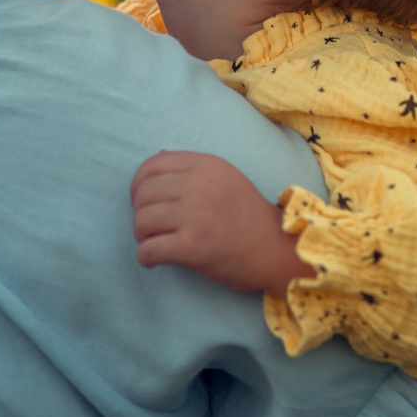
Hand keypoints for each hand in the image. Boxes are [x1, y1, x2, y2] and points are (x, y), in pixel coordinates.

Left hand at [131, 151, 315, 294]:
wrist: (276, 250)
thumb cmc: (248, 217)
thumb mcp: (225, 179)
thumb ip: (192, 168)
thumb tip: (157, 155)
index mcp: (206, 166)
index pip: (153, 166)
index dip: (139, 185)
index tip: (144, 202)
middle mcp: (199, 186)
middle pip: (143, 194)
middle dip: (140, 213)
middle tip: (151, 228)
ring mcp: (195, 215)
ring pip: (141, 222)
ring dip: (142, 237)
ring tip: (155, 244)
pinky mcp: (193, 246)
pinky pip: (148, 250)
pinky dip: (145, 258)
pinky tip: (155, 261)